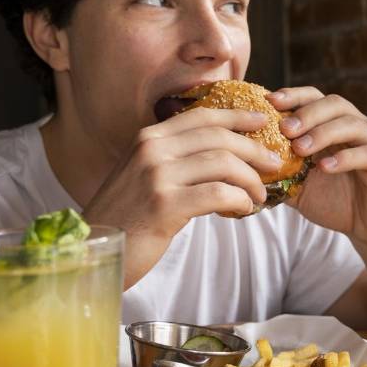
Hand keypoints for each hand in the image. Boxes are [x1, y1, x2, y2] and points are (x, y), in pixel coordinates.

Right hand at [82, 107, 279, 285]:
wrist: (92, 249)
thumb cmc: (125, 217)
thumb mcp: (143, 176)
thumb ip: (173, 160)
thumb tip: (221, 155)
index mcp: (148, 138)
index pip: (202, 116)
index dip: (237, 116)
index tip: (263, 122)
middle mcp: (151, 150)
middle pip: (219, 137)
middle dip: (254, 150)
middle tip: (274, 164)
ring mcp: (157, 177)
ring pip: (224, 164)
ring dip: (251, 180)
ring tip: (261, 195)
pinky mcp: (165, 206)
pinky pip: (219, 194)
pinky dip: (240, 200)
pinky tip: (244, 209)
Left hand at [269, 87, 366, 248]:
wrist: (366, 227)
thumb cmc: (333, 200)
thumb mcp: (298, 185)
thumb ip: (278, 171)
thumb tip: (244, 165)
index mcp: (334, 125)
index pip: (315, 97)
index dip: (294, 95)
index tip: (270, 102)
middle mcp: (356, 128)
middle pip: (334, 104)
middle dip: (307, 113)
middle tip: (285, 129)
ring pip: (352, 125)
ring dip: (323, 133)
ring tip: (300, 149)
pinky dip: (345, 158)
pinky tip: (325, 167)